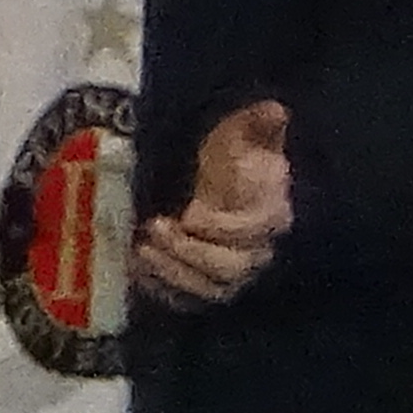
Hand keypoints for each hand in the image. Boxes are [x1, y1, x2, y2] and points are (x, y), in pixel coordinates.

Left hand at [129, 96, 289, 306]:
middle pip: (231, 269)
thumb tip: (274, 110)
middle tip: (155, 227)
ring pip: (208, 290)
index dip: (223, 227)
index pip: (255, 230)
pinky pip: (187, 301)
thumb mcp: (242, 132)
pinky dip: (161, 289)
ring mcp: (231, 274)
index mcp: (271, 214)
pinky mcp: (204, 286)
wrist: (221, 184)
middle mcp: (257, 251)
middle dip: (190, 252)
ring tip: (140, 249)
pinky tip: (137, 269)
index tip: (191, 213)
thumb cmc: (233, 156)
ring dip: (172, 273)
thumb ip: (259, 124)